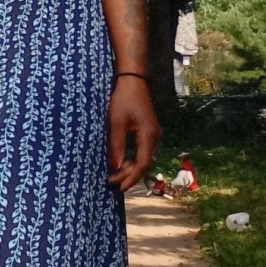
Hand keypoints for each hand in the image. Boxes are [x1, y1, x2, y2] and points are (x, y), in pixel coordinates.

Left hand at [106, 77, 160, 192]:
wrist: (132, 79)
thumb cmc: (123, 98)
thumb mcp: (116, 122)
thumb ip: (116, 145)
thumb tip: (115, 167)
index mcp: (148, 135)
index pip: (142, 163)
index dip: (131, 177)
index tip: (119, 187)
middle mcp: (154, 136)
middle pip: (144, 162)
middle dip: (128, 174)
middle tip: (111, 181)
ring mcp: (152, 132)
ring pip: (143, 156)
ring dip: (130, 167)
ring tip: (114, 174)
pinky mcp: (148, 129)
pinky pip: (142, 149)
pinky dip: (132, 157)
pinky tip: (121, 161)